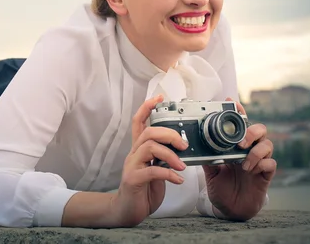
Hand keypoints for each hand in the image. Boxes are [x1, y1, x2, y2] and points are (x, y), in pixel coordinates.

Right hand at [111, 94, 187, 226]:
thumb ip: (163, 157)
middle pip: (148, 132)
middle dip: (169, 134)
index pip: (139, 122)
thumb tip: (182, 148)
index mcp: (139, 149)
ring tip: (182, 165)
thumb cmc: (143, 189)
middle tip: (183, 145)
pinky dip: (168, 174)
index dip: (147, 107)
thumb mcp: (155, 169)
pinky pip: (152, 171)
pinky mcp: (133, 180)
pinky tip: (178, 180)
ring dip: (170, 154)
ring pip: (149, 147)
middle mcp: (133, 154)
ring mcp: (132, 166)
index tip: (159, 97)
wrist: (126, 211)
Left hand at [203, 98, 276, 220]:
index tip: (232, 102)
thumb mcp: (210, 171)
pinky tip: (251, 171)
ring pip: (268, 144)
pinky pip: (271, 164)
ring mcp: (258, 162)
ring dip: (256, 150)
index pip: (240, 125)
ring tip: (244, 161)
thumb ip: (207, 157)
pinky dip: (262, 164)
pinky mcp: (265, 176)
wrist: (230, 210)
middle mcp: (249, 151)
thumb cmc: (221, 188)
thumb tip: (195, 144)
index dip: (239, 112)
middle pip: (260, 129)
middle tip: (240, 143)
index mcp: (235, 147)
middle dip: (251, 131)